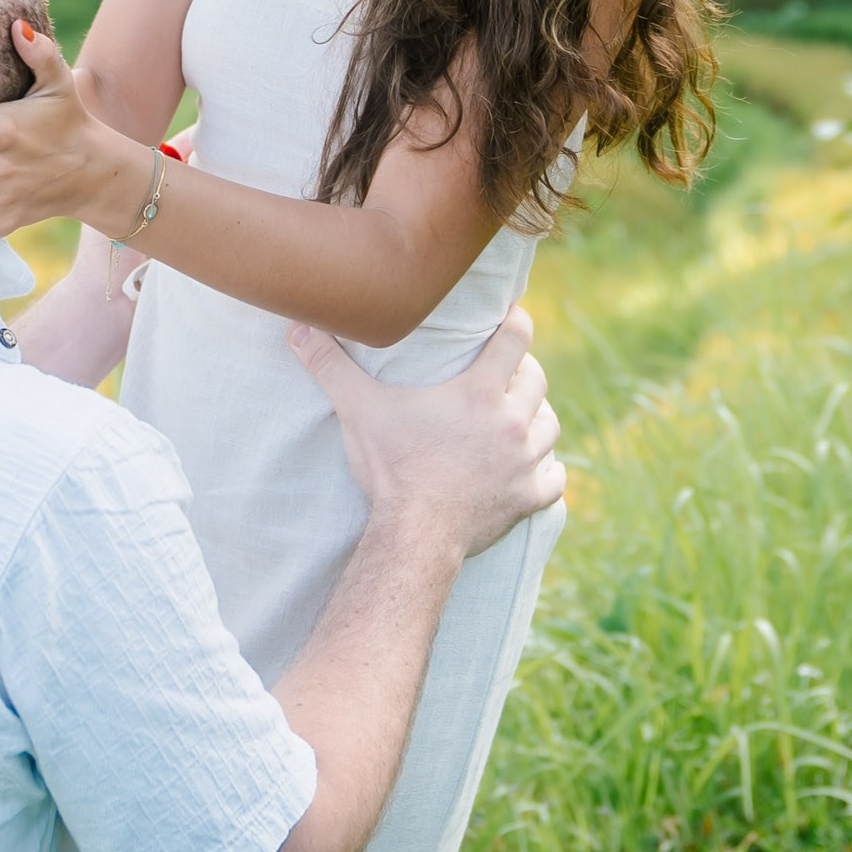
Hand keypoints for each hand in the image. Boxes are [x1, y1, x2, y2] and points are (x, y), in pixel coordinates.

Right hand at [288, 307, 562, 558]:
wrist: (415, 534)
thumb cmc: (390, 467)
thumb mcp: (358, 410)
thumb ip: (329, 366)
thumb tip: (297, 328)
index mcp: (480, 392)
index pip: (517, 339)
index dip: (518, 322)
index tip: (512, 317)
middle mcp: (511, 422)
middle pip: (538, 381)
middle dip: (525, 371)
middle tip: (508, 370)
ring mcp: (524, 463)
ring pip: (550, 427)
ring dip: (538, 417)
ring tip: (520, 415)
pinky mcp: (527, 499)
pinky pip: (554, 479)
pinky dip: (548, 471)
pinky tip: (537, 468)